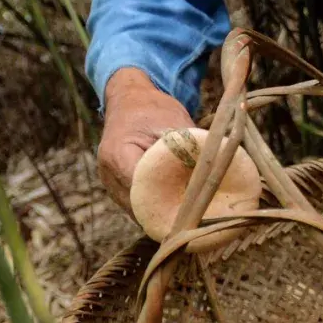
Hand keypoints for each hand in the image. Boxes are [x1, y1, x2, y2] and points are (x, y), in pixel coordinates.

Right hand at [97, 68, 193, 214]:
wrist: (130, 101)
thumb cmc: (154, 109)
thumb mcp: (175, 124)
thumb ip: (189, 151)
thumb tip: (213, 176)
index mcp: (118, 155)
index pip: (144, 190)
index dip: (169, 203)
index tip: (195, 211)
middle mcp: (109, 174)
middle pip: (141, 207)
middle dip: (169, 214)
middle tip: (199, 221)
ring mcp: (110, 185)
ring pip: (139, 212)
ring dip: (163, 214)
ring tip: (192, 217)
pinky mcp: (117, 190)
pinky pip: (139, 207)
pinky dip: (158, 208)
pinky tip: (180, 207)